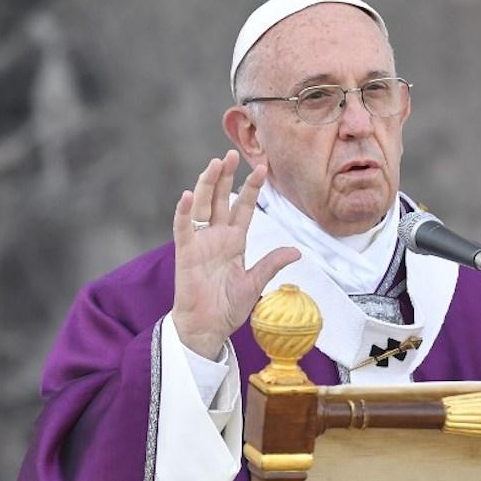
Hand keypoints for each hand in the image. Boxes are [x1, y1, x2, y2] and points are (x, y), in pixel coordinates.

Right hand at [172, 150, 299, 358]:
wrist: (208, 328)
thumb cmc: (227, 306)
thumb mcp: (255, 283)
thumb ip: (272, 263)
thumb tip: (297, 250)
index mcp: (234, 241)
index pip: (244, 208)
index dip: (251, 188)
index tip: (262, 168)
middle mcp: (217, 237)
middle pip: (221, 199)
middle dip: (227, 176)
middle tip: (233, 153)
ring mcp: (200, 243)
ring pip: (202, 207)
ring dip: (207, 185)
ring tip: (214, 163)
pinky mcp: (186, 254)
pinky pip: (184, 229)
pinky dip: (185, 212)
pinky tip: (188, 195)